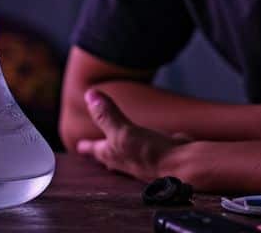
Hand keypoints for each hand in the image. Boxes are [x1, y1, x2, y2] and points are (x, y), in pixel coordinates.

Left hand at [75, 89, 190, 181]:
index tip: (78, 146)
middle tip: (94, 152)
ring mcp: (143, 159)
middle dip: (102, 152)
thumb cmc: (149, 153)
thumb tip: (90, 95)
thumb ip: (106, 115)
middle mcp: (127, 159)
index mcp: (113, 154)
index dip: (86, 146)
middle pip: (110, 155)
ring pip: (129, 152)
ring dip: (123, 149)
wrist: (182, 165)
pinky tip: (149, 141)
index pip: (95, 149)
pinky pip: (149, 146)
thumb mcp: (122, 131)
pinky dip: (145, 143)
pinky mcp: (161, 154)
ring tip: (118, 146)